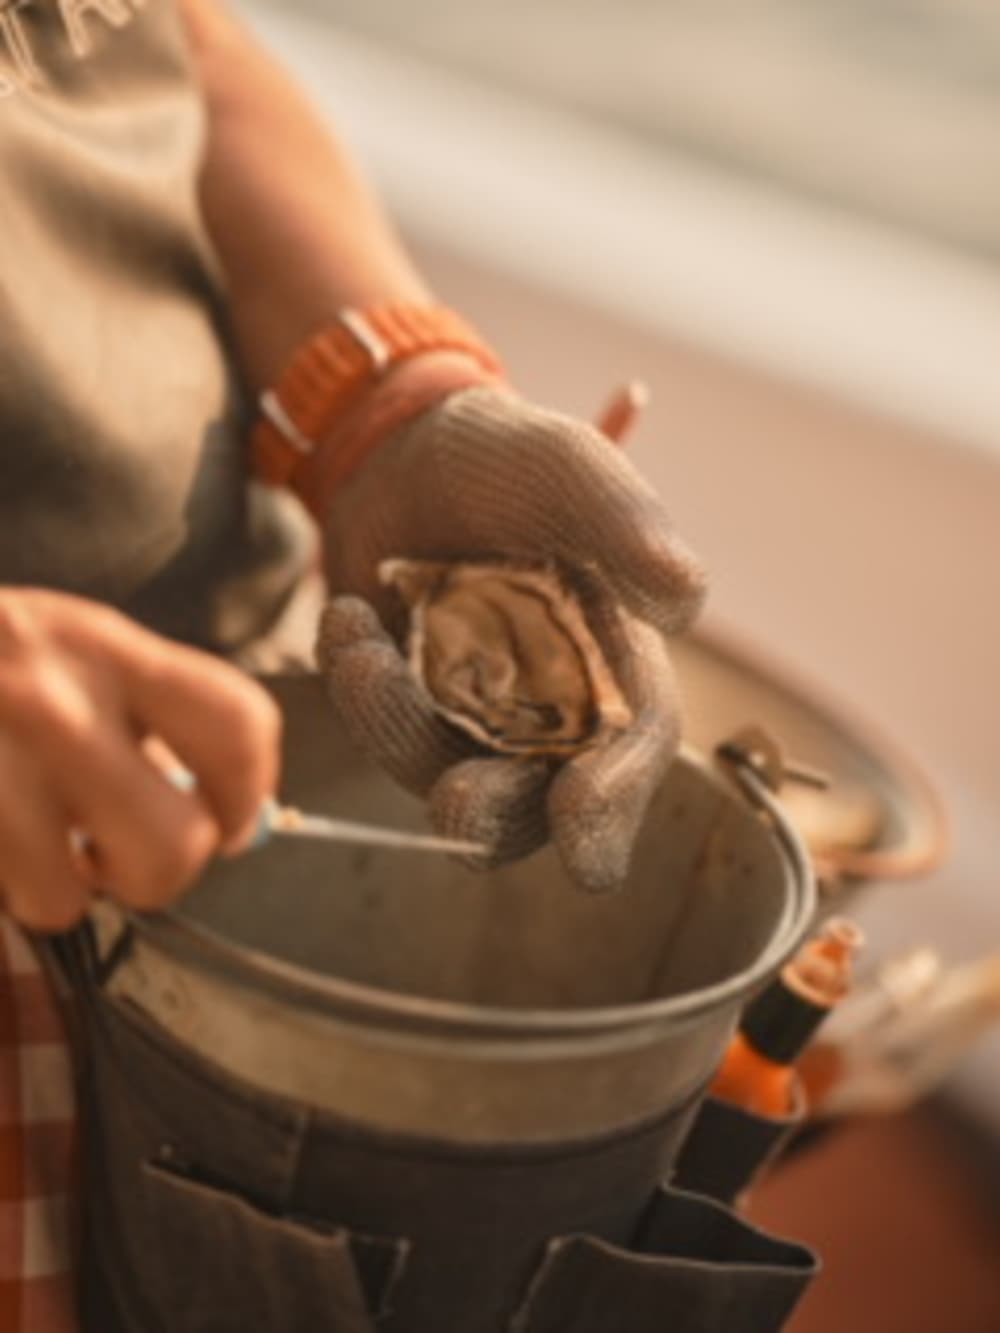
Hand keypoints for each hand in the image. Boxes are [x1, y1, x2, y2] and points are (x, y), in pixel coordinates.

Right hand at [0, 588, 280, 930]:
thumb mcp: (70, 645)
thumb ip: (151, 711)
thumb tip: (233, 816)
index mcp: (103, 648)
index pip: (235, 727)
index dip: (250, 791)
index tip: (230, 815)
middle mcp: (49, 702)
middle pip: (175, 844)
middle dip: (160, 870)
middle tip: (126, 848)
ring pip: (70, 898)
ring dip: (60, 886)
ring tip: (34, 836)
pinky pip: (12, 899)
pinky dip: (7, 885)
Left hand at [318, 375, 705, 892]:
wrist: (405, 446)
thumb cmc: (506, 455)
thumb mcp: (568, 470)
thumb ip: (625, 524)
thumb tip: (686, 596)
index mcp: (618, 660)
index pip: (636, 745)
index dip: (618, 798)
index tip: (582, 837)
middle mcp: (555, 706)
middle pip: (539, 800)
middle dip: (499, 815)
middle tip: (457, 807)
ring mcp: (478, 714)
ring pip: (445, 773)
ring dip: (397, 724)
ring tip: (360, 645)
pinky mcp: (412, 706)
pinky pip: (384, 732)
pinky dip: (358, 690)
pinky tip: (347, 619)